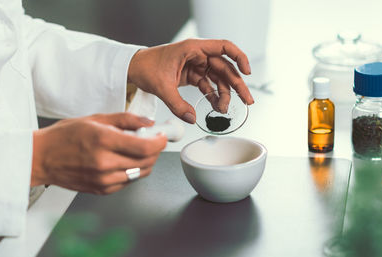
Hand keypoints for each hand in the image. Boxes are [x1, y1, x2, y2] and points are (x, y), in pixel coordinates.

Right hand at [31, 113, 166, 194]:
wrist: (40, 158)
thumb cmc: (64, 137)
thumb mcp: (95, 119)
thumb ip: (126, 120)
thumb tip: (148, 122)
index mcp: (104, 141)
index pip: (145, 147)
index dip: (160, 142)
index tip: (163, 136)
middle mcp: (105, 163)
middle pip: (147, 161)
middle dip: (156, 150)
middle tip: (152, 141)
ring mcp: (103, 180)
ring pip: (140, 174)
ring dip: (146, 162)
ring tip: (137, 150)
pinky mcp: (101, 190)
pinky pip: (128, 182)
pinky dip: (132, 171)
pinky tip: (123, 161)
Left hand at [127, 39, 254, 123]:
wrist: (134, 68)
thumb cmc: (146, 66)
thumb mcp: (161, 86)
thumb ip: (177, 104)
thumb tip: (192, 118)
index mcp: (193, 48)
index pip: (224, 47)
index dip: (239, 57)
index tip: (247, 72)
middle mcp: (198, 54)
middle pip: (225, 67)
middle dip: (237, 84)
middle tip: (247, 99)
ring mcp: (197, 65)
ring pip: (219, 78)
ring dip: (225, 93)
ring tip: (225, 109)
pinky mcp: (193, 75)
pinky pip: (209, 85)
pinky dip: (214, 96)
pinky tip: (216, 106)